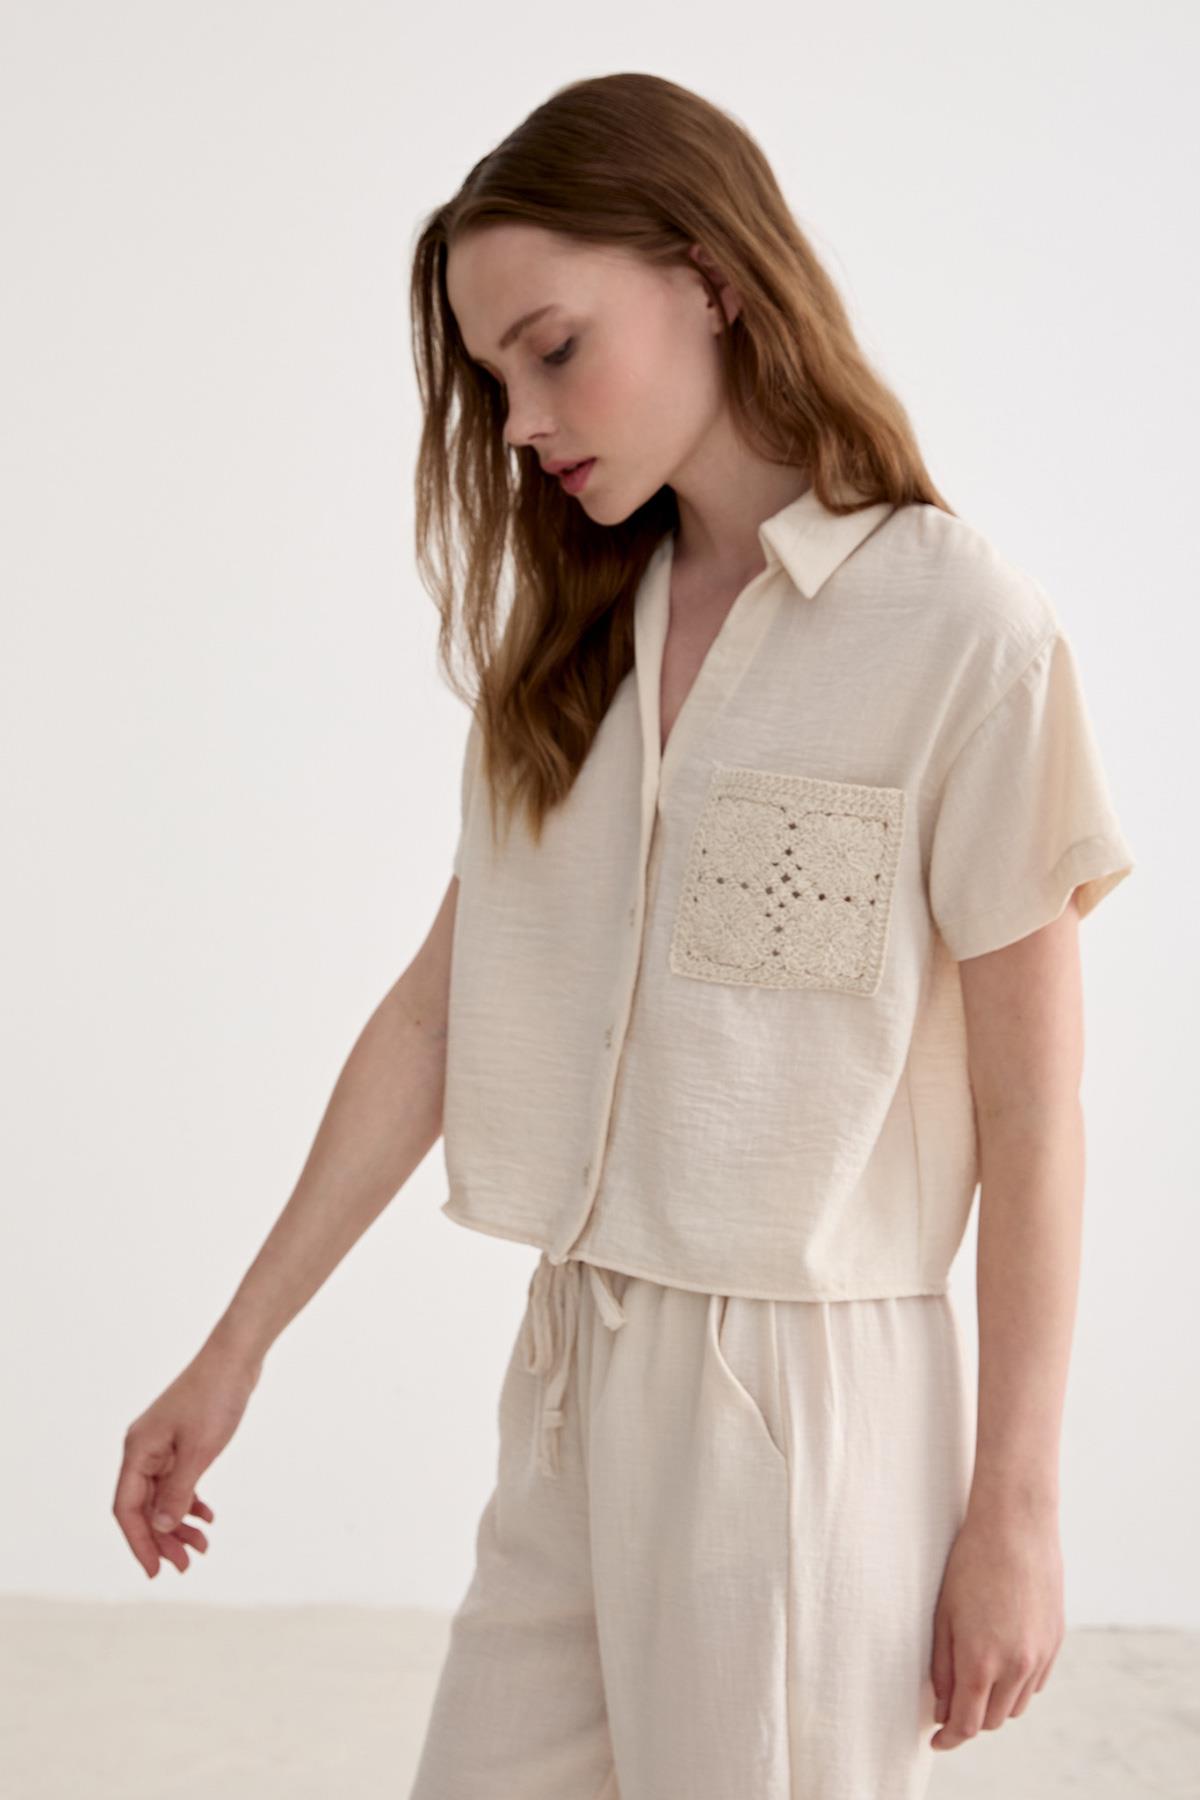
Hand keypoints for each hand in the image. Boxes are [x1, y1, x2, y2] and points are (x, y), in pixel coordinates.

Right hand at [113, 1343, 261, 1576]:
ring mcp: (161, 1445)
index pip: (127, 1509)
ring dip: (179, 1524)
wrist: (235, 1358)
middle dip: (163, 1539)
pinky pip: (177, 1480)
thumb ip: (178, 1492)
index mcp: (138, 1451)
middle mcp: (143, 1449)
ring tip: (203, 1546)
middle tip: (187, 1565)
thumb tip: (161, 1530)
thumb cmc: (215, 1398)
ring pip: (162, 1497)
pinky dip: (190, 1500)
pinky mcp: (180, 1441)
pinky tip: (207, 1516)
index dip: (139, 1543)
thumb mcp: (199, 1451)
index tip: (155, 1572)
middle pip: (144, 1507)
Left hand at [929, 1500, 1064, 1749]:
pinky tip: (1002, 1665)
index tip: (937, 1741)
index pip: (967, 1723)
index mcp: (981, 1661)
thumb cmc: (970, 1564)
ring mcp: (1040, 1656)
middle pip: (993, 1720)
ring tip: (976, 1684)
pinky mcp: (1056, 1643)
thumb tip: (941, 1707)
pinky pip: (1036, 1683)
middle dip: (970, 1720)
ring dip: (996, 1704)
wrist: (1017, 1527)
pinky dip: (1018, 1686)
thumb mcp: (944, 1615)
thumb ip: (941, 1667)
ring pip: (1017, 1706)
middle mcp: (1016, 1667)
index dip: (949, 1738)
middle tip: (950, 1708)